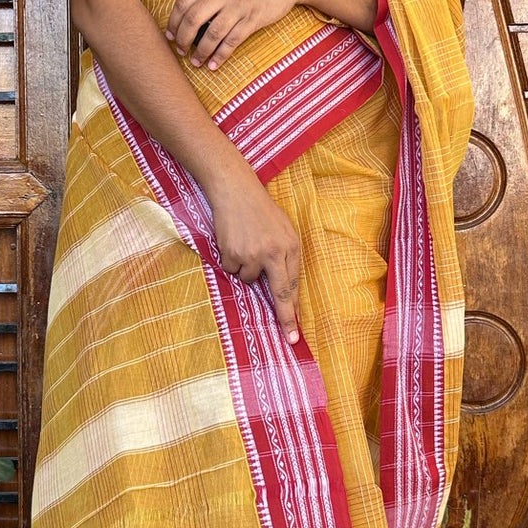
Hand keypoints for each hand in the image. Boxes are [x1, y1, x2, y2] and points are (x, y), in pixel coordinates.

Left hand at [165, 0, 304, 70]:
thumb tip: (187, 14)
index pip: (183, 3)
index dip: (173, 23)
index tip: (170, 36)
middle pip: (192, 20)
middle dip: (183, 40)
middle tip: (180, 51)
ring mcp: (238, 7)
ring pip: (211, 34)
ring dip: (201, 52)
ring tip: (195, 62)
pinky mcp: (252, 19)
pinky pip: (231, 41)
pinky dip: (220, 56)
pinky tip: (214, 65)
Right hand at [206, 165, 301, 342]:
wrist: (235, 190)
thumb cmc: (260, 210)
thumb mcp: (283, 229)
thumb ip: (284, 256)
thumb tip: (283, 288)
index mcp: (291, 246)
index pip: (294, 284)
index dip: (294, 309)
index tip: (296, 332)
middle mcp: (275, 252)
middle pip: (281, 292)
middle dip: (286, 318)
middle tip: (290, 338)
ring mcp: (253, 254)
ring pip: (248, 279)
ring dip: (244, 267)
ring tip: (244, 243)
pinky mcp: (233, 254)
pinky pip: (231, 270)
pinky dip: (230, 260)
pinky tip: (233, 241)